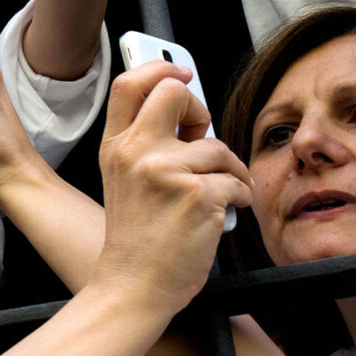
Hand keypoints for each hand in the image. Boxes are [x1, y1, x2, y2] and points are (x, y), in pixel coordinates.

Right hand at [94, 61, 251, 312]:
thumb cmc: (137, 238)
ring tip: (221, 193)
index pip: (129, 85)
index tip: (180, 74)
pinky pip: (237, 181)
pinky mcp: (197, 195)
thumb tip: (188, 112)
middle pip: (174, 93)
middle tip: (202, 134)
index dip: (159, 69)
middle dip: (199, 108)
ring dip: (230, 171)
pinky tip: (226, 212)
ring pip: (217, 147)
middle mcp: (135, 153)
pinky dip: (241, 197)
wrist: (134, 286)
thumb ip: (145, 143)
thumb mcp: (123, 180)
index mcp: (115, 148)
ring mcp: (165, 172)